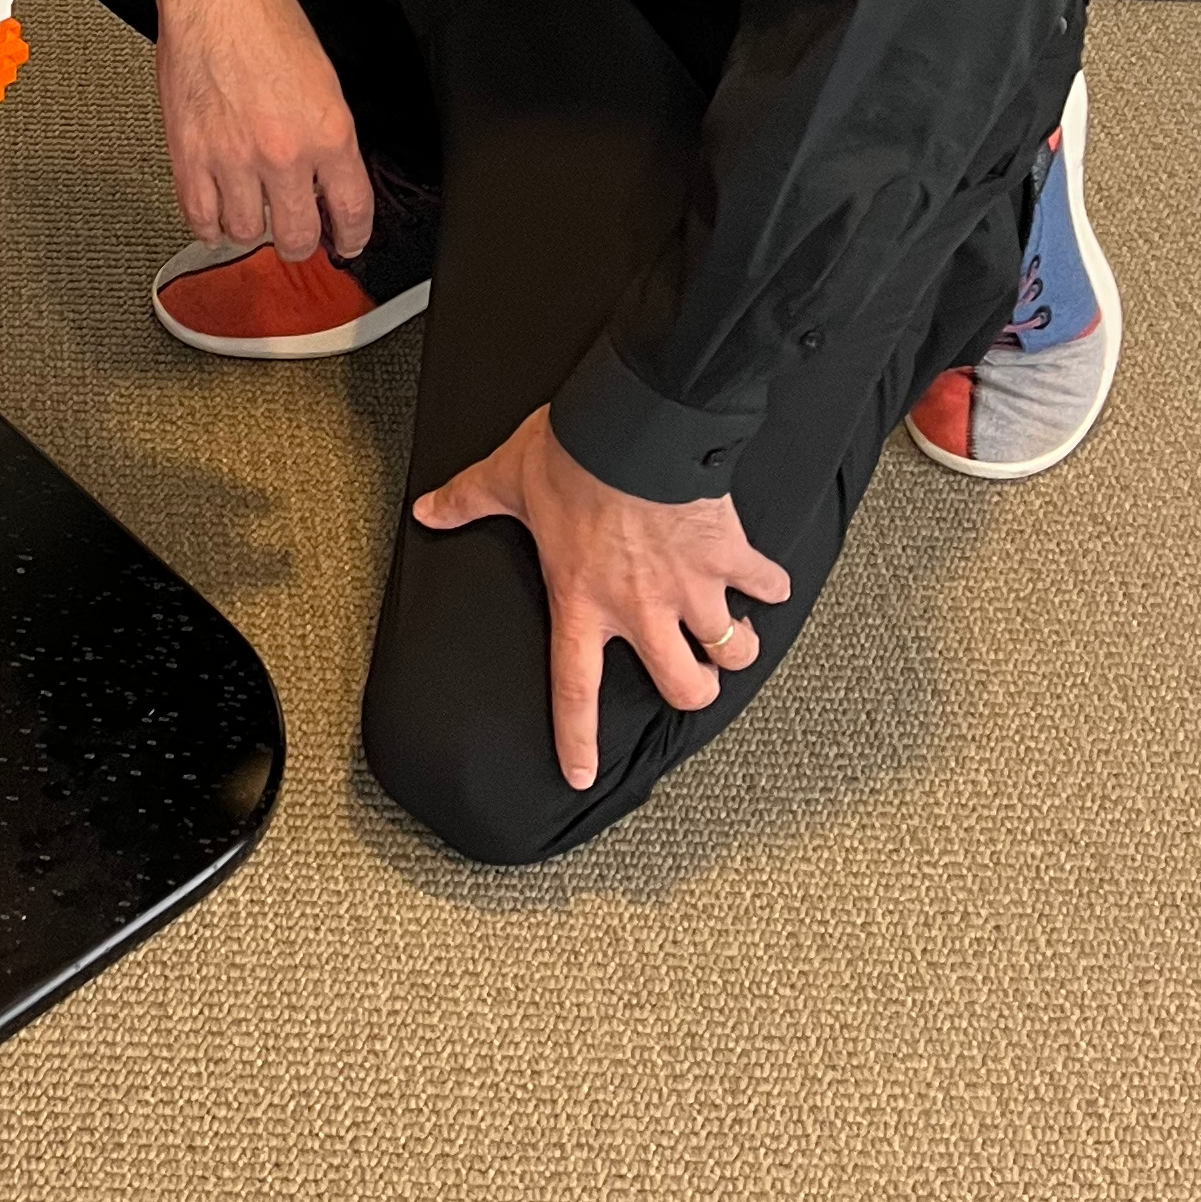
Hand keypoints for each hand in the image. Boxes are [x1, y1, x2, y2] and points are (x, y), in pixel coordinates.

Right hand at [148, 0, 374, 264]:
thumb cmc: (265, 18)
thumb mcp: (324, 80)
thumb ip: (327, 138)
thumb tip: (326, 181)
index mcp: (328, 132)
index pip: (352, 212)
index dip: (353, 238)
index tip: (347, 243)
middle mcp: (283, 152)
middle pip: (297, 237)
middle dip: (299, 241)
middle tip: (295, 233)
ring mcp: (232, 158)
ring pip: (246, 233)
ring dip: (251, 228)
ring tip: (251, 212)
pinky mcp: (189, 154)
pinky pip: (199, 217)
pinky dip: (209, 224)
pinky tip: (216, 215)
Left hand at [412, 405, 792, 791]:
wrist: (634, 426)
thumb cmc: (571, 456)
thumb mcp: (507, 480)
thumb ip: (467, 502)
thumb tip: (428, 510)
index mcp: (582, 602)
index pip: (574, 691)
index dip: (577, 740)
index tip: (581, 775)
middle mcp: (642, 610)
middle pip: (683, 687)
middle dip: (695, 689)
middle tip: (693, 676)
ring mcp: (693, 587)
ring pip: (732, 650)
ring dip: (736, 647)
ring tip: (732, 636)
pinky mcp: (730, 554)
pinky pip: (767, 584)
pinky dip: (771, 584)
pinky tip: (767, 581)